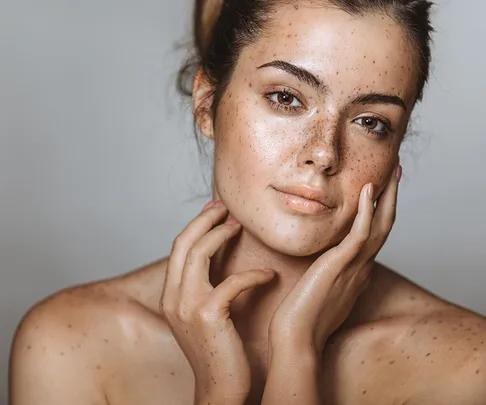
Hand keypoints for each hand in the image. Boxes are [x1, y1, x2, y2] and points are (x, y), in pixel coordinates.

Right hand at [160, 201, 275, 403]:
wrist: (220, 388)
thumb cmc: (219, 350)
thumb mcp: (204, 314)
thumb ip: (205, 287)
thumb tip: (218, 259)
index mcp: (171, 295)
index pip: (178, 248)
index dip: (196, 225)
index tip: (215, 211)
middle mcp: (173, 297)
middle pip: (183, 242)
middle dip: (204, 219)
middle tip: (226, 208)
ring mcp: (187, 306)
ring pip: (199, 252)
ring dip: (221, 234)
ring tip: (241, 226)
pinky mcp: (208, 315)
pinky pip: (231, 281)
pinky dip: (253, 274)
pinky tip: (269, 275)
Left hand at [268, 165, 401, 357]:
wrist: (296, 338)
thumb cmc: (302, 318)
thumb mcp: (321, 291)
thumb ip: (329, 276)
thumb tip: (326, 266)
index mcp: (356, 273)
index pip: (373, 237)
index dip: (380, 213)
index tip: (379, 192)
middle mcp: (361, 268)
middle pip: (383, 227)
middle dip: (391, 200)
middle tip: (396, 175)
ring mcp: (354, 266)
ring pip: (379, 226)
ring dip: (387, 198)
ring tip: (392, 174)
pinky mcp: (341, 265)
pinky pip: (360, 234)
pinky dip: (366, 211)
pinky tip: (368, 191)